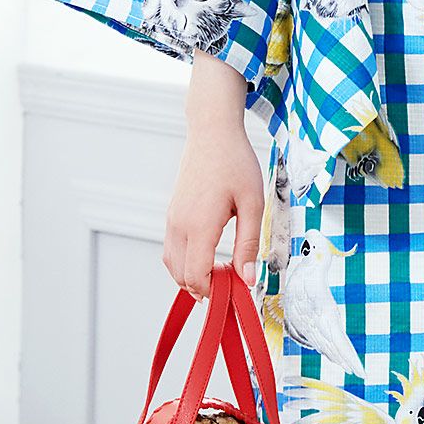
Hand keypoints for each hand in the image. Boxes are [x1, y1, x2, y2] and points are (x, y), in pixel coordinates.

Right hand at [162, 114, 263, 302]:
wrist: (212, 132)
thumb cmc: (235, 163)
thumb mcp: (252, 203)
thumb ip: (248, 244)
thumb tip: (247, 279)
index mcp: (199, 225)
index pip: (196, 277)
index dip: (215, 291)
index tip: (237, 286)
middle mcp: (179, 225)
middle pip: (181, 277)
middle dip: (204, 287)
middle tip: (232, 279)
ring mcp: (172, 219)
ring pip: (172, 265)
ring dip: (192, 276)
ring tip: (221, 269)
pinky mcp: (172, 213)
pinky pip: (171, 249)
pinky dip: (185, 261)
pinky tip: (208, 254)